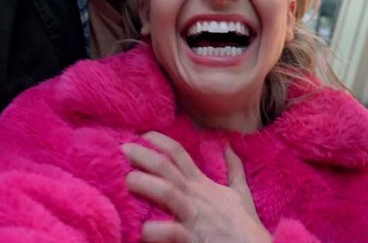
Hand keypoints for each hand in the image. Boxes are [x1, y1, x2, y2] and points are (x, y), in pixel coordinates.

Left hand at [122, 132, 271, 242]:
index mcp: (203, 184)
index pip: (179, 154)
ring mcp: (194, 217)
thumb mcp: (241, 194)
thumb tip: (229, 147)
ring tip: (127, 180)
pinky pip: (170, 232)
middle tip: (122, 150)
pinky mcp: (192, 238)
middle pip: (167, 168)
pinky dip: (154, 230)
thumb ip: (234, 170)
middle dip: (143, 156)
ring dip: (146, 184)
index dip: (159, 141)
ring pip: (168, 192)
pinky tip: (140, 228)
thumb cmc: (245, 227)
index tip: (141, 134)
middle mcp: (196, 196)